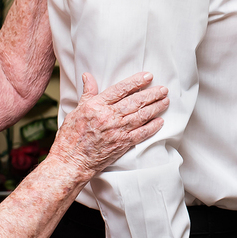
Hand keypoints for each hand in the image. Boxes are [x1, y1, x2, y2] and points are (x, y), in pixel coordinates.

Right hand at [47, 72, 168, 181]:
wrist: (71, 162)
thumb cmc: (71, 136)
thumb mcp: (77, 110)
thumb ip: (88, 93)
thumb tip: (88, 76)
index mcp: (96, 105)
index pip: (121, 89)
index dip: (136, 81)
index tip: (148, 76)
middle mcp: (108, 116)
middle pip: (135, 101)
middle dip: (152, 94)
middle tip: (163, 89)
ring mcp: (117, 131)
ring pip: (141, 116)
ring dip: (155, 107)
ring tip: (165, 101)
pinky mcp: (122, 144)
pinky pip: (141, 134)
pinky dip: (152, 127)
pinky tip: (160, 121)